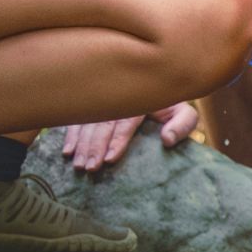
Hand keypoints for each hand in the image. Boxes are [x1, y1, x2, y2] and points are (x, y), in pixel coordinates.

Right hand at [54, 102, 203, 174]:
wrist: (159, 84)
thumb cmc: (171, 105)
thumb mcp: (184, 113)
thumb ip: (182, 125)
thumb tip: (167, 139)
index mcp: (140, 98)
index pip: (126, 121)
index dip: (117, 141)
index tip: (109, 160)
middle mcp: (118, 96)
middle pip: (103, 122)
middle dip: (94, 147)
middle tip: (89, 168)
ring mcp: (103, 98)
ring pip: (88, 121)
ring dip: (81, 144)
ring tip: (78, 164)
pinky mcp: (93, 102)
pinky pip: (78, 118)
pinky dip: (71, 134)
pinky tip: (67, 151)